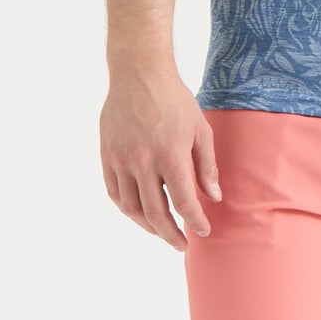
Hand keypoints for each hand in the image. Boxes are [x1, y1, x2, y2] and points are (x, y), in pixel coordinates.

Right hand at [101, 64, 221, 251]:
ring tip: (162, 232)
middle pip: (155, 213)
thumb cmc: (174, 101)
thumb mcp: (200, 130)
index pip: (184, 202)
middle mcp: (142, 161)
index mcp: (170, 154)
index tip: (204, 231)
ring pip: (132, 208)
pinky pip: (115, 193)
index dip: (195, 221)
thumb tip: (213, 197)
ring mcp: (121, 160)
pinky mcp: (107, 156)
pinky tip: (140, 214)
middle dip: (171, 234)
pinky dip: (128, 209)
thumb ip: (206, 166)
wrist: (138, 75)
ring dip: (148, 226)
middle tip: (182, 244)